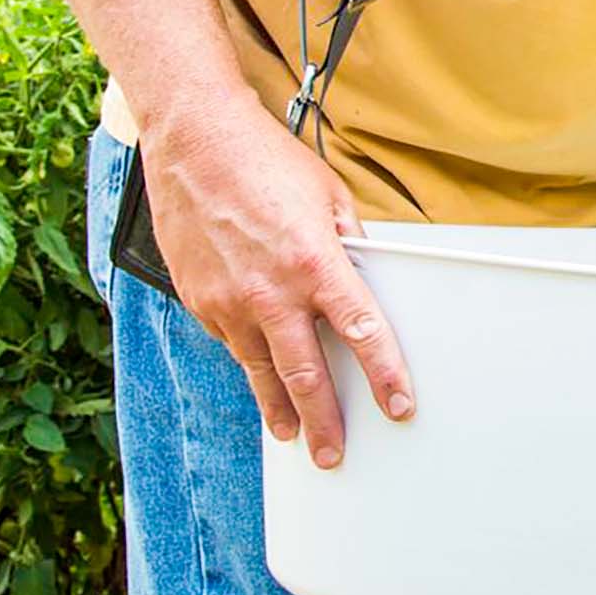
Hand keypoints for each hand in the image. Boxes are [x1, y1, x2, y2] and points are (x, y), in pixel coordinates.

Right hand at [143, 91, 415, 468]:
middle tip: (335, 451)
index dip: (385, 376)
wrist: (197, 143)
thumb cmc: (266, 162)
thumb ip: (349, 243)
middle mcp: (272, 291)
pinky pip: (230, 343)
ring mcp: (230, 300)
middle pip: (307, 374)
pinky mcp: (199, 299)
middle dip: (324, 420)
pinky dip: (247, 363)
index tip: (398, 405)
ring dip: (278, 409)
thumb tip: (363, 271)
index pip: (363, 334)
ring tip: (292, 435)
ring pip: (260, 372)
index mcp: (317, 263)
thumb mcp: (330, 197)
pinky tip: (257, 375)